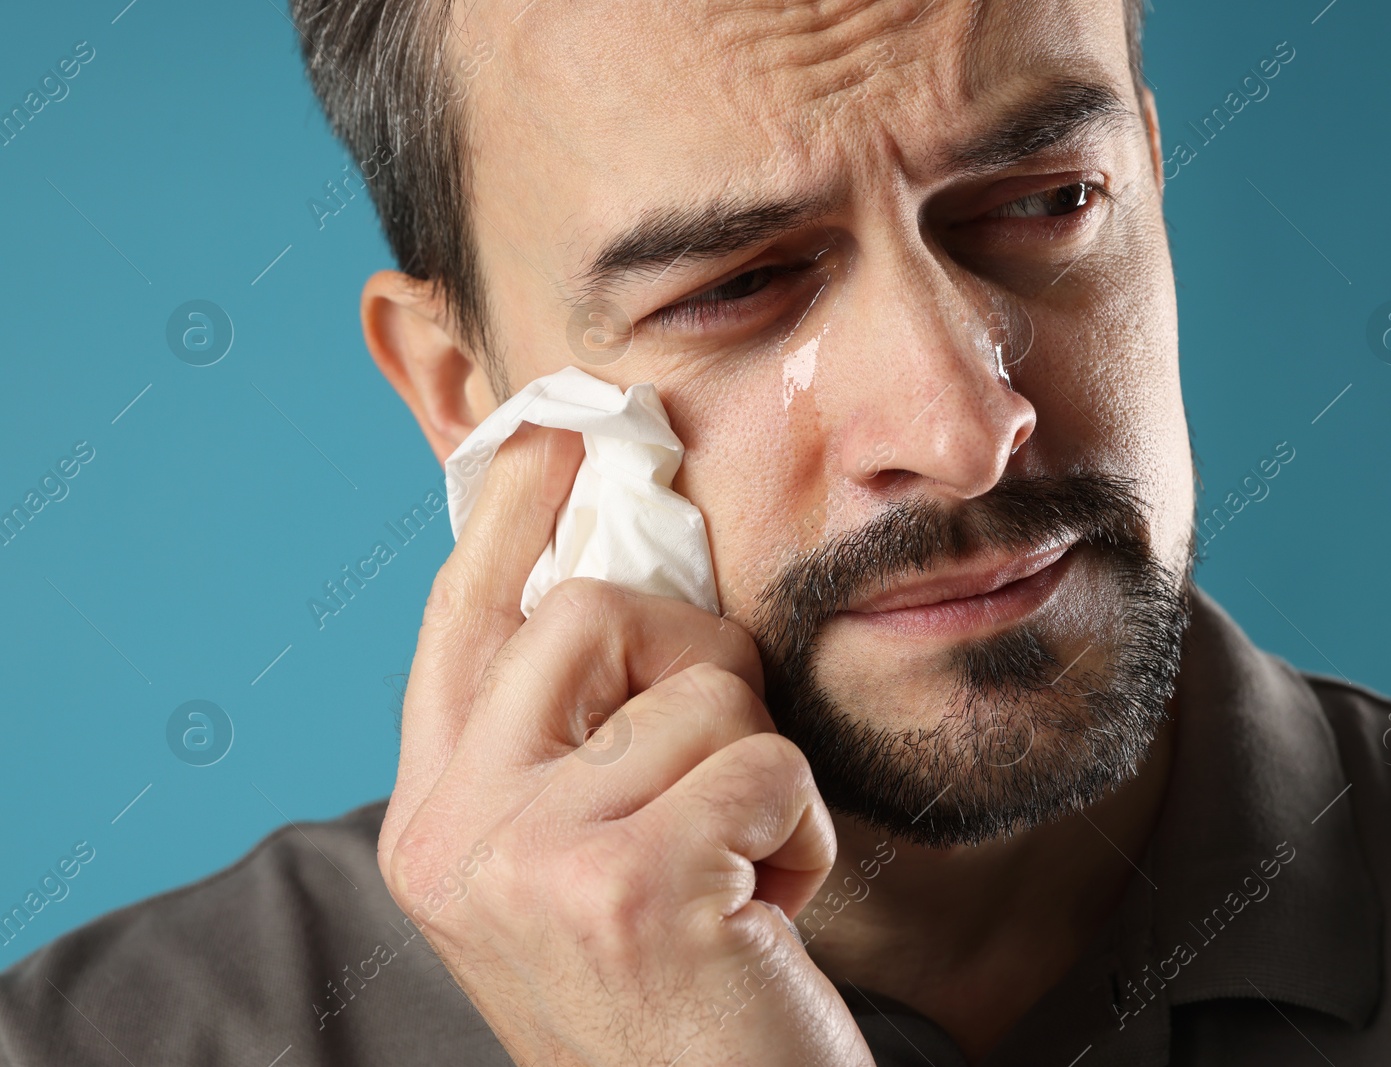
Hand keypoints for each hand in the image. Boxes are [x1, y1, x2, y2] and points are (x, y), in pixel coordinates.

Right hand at [376, 424, 872, 1066]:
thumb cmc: (671, 1001)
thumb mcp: (582, 866)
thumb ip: (568, 741)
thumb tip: (619, 578)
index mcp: (439, 822)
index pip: (463, 626)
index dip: (512, 520)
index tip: (550, 436)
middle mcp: (459, 835)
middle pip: (594, 616)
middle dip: (699, 663)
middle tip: (727, 756)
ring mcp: (533, 857)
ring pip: (706, 692)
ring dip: (760, 781)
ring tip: (738, 883)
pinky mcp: (630, 883)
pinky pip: (769, 763)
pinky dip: (802, 835)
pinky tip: (767, 917)